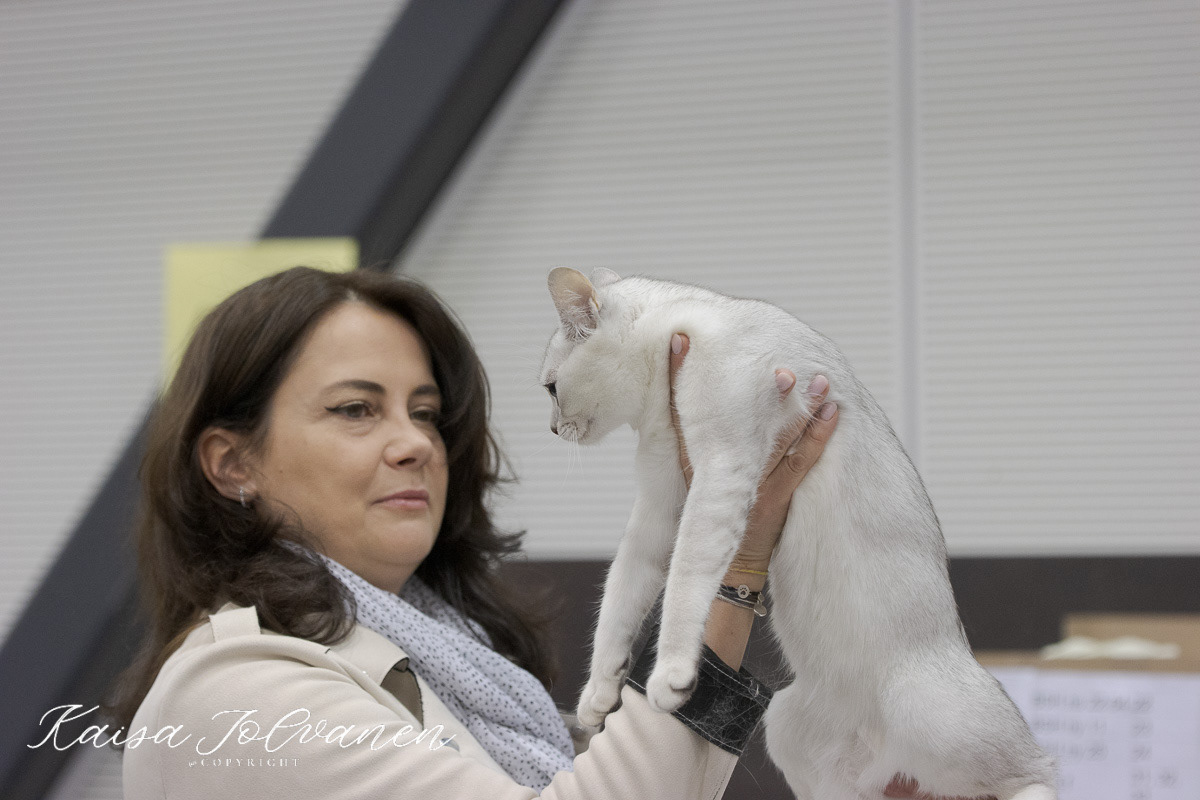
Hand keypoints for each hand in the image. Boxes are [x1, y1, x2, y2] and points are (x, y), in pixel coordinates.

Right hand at [668, 332, 838, 569]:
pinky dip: (818, 435)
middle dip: (748, 386)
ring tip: (814, 377)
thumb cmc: (710, 514)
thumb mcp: (689, 478)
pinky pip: (802, 460)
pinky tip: (832, 412)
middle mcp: (720, 466)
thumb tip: (696, 397)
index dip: (679, 374)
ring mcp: (752, 480)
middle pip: (733, 419)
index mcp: (693, 460)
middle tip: (761, 357)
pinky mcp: (777, 495)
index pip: (682, 410)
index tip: (681, 339)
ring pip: (776, 435)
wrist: (728, 566)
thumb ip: (689, 441)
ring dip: (796, 404)